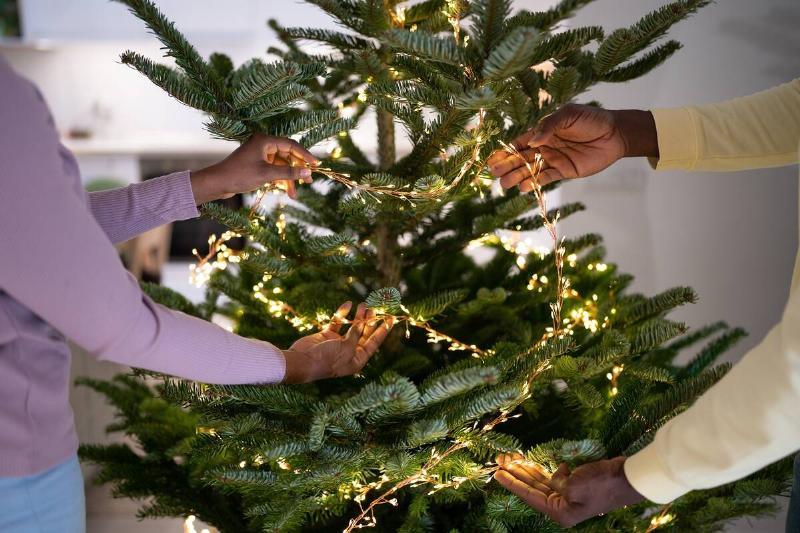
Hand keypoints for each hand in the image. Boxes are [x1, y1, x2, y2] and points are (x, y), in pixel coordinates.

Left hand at [190, 133, 319, 202]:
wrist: (217, 183)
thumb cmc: (240, 175)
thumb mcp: (267, 174)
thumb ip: (288, 173)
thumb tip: (307, 172)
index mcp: (265, 141)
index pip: (291, 145)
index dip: (305, 155)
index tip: (316, 165)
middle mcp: (264, 145)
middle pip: (288, 155)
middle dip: (297, 169)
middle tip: (308, 181)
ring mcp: (260, 155)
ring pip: (282, 165)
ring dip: (288, 179)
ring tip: (294, 194)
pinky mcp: (257, 164)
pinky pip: (274, 170)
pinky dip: (280, 180)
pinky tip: (286, 191)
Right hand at [282, 302, 394, 383]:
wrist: (302, 361)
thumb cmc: (327, 359)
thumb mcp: (346, 347)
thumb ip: (356, 334)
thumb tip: (362, 323)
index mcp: (357, 359)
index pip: (374, 342)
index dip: (383, 330)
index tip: (391, 319)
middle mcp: (349, 352)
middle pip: (364, 334)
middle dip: (370, 321)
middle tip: (375, 309)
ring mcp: (338, 343)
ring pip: (352, 327)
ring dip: (358, 317)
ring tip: (363, 305)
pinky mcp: (327, 336)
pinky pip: (338, 323)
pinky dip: (342, 314)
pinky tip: (347, 305)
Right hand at [487, 104, 656, 190]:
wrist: (614, 133)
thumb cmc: (591, 119)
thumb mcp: (568, 115)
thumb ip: (549, 126)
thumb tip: (532, 141)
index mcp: (542, 132)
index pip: (518, 142)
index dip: (505, 151)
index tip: (492, 159)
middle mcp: (544, 147)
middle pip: (521, 158)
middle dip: (507, 166)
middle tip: (494, 173)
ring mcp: (553, 160)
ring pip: (530, 170)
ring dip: (517, 177)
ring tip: (505, 185)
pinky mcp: (563, 171)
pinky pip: (546, 178)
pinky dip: (535, 183)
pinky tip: (524, 188)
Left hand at [494, 454, 644, 527]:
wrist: (628, 478)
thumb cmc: (602, 483)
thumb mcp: (574, 485)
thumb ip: (557, 483)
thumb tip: (555, 477)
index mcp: (561, 513)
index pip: (530, 496)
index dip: (512, 483)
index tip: (497, 473)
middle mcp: (564, 507)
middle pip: (533, 489)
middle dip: (517, 475)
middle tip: (500, 462)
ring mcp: (570, 497)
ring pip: (542, 482)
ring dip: (529, 470)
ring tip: (513, 460)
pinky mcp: (577, 486)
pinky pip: (555, 478)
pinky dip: (547, 470)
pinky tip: (539, 463)